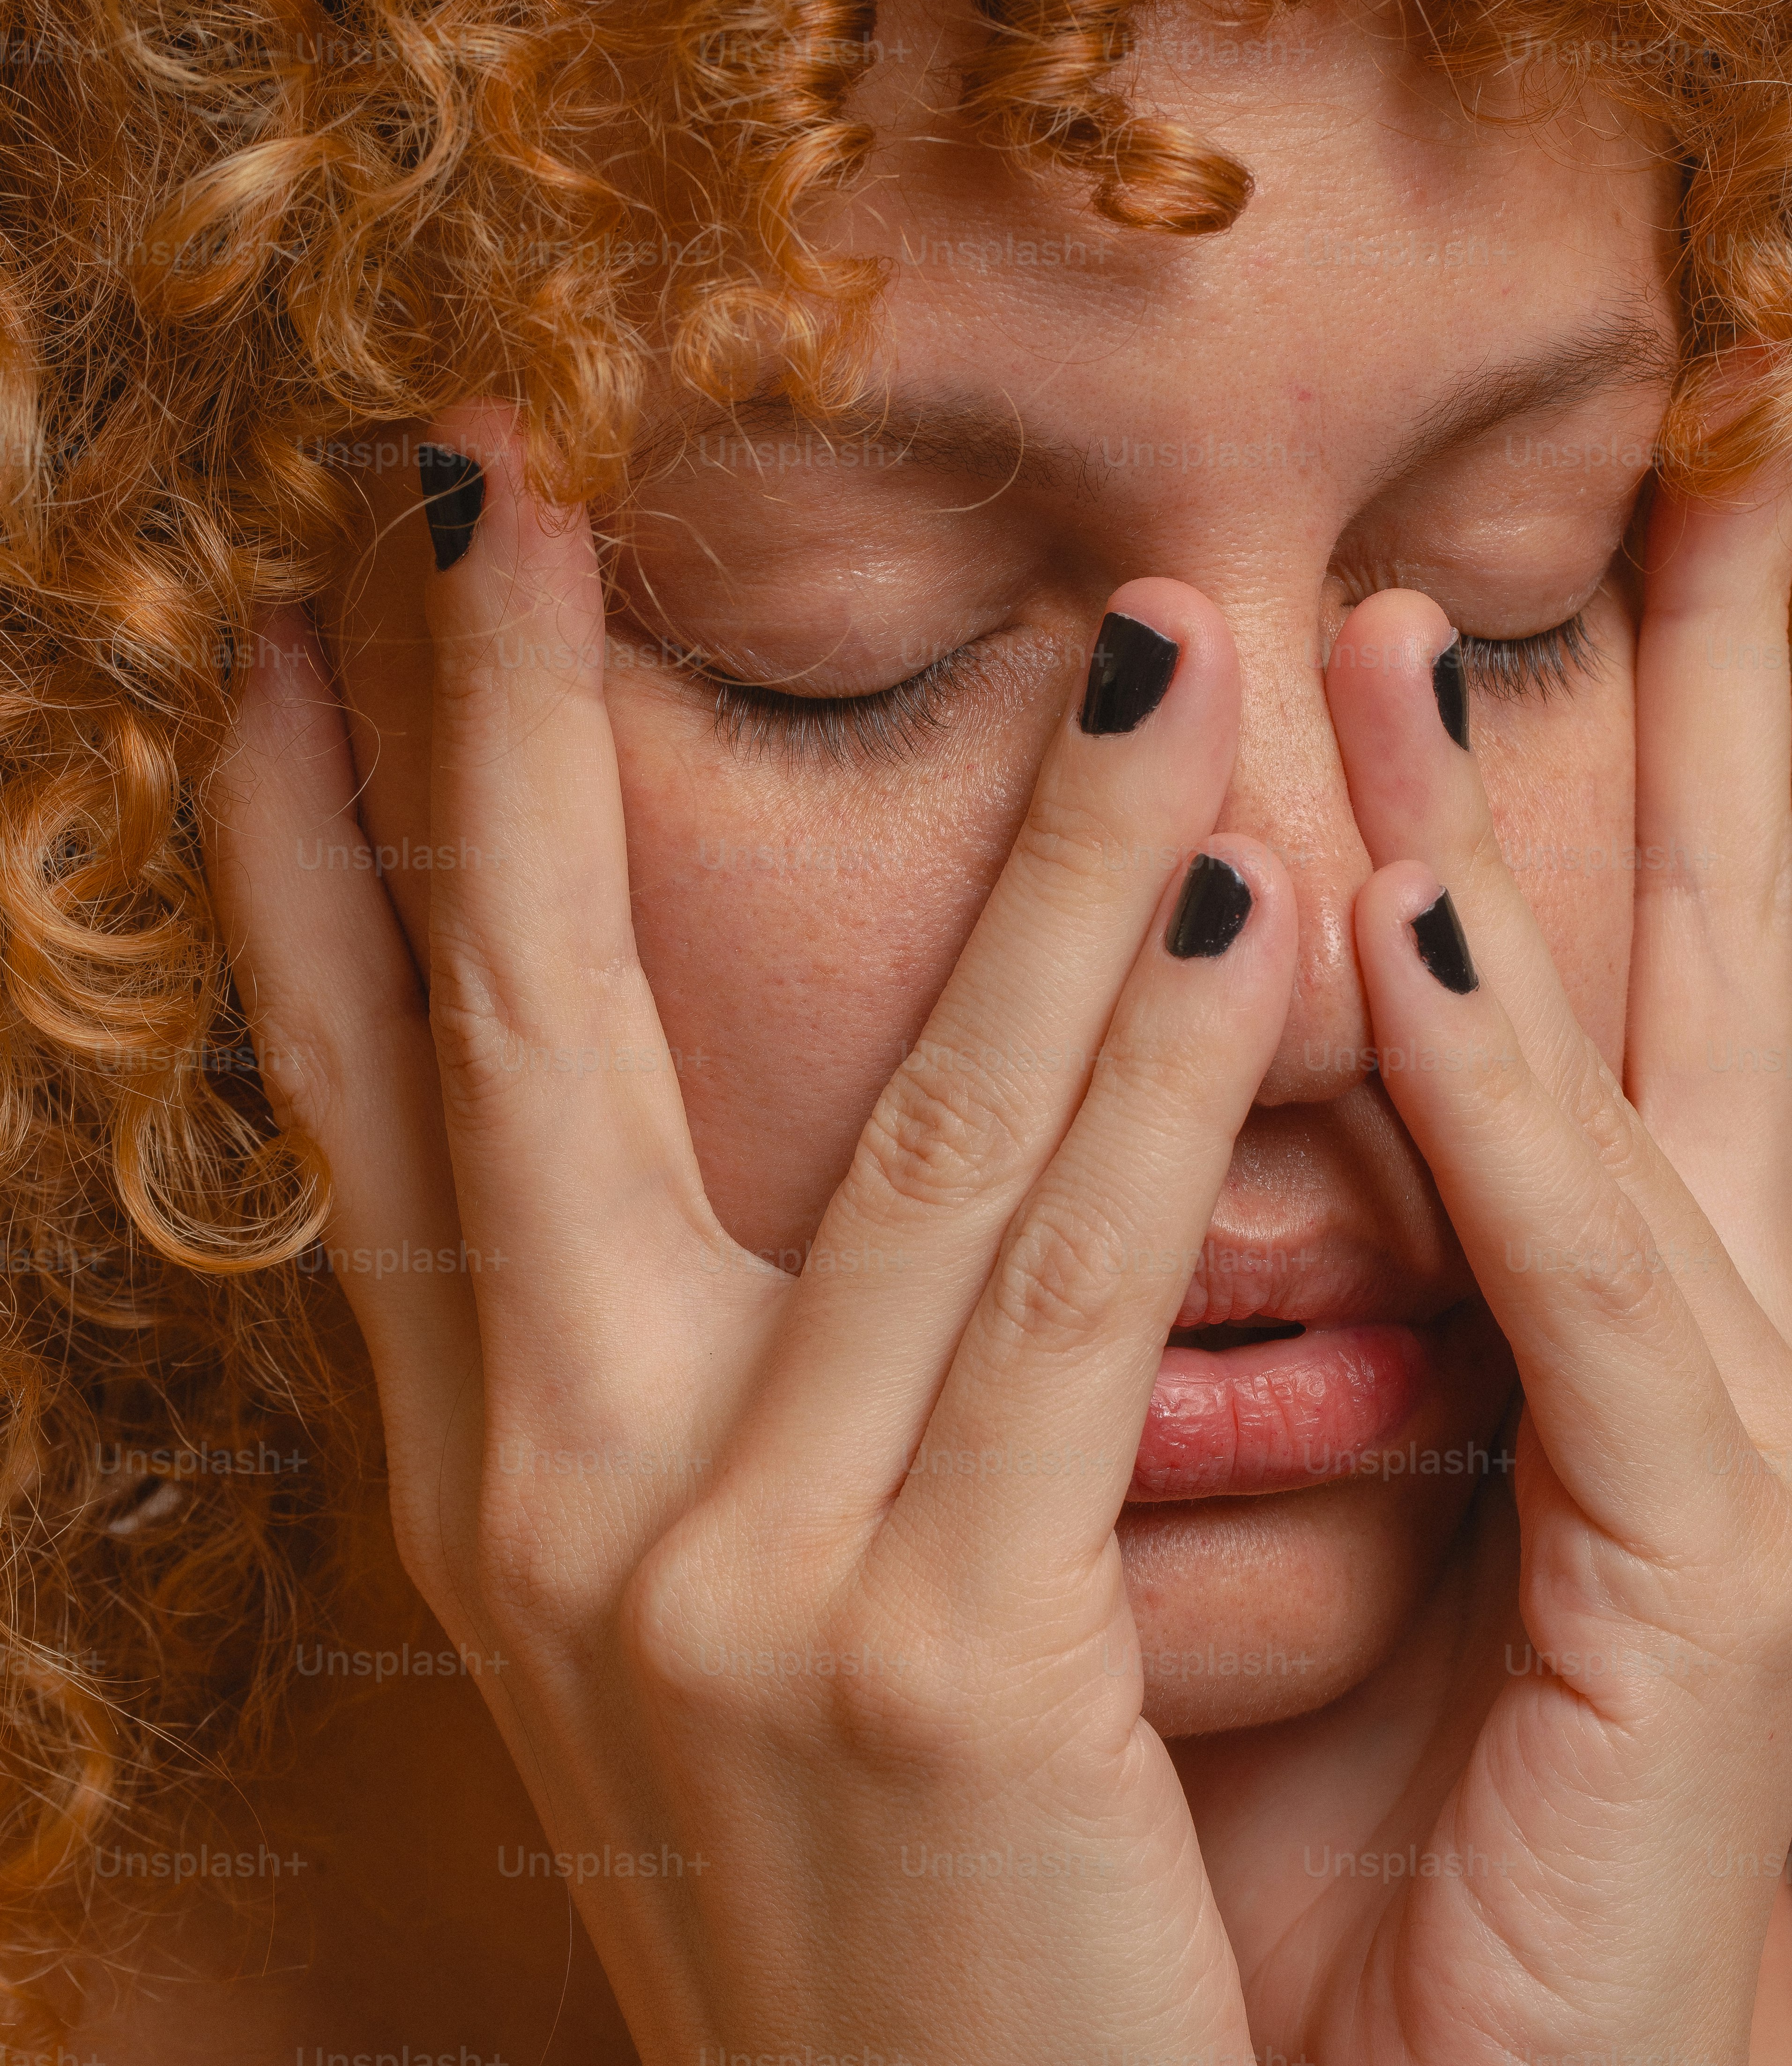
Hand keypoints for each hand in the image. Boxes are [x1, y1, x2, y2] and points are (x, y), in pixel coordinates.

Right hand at [204, 406, 1302, 2064]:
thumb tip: (681, 1161)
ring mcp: (716, 1583)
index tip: (269, 647)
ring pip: (906, 1120)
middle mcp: (552, 1502)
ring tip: (1138, 614)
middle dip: (497, 733)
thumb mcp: (695, 1621)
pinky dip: (1172, 1062)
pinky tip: (1251, 875)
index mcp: (495, 1486)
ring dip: (1031, 837)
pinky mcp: (921, 1664)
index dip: (303, 863)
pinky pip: (1075, 1286)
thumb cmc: (855, 1903)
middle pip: (523, 1034)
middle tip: (489, 471)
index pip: (365, 1106)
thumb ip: (679, 1384)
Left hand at [1217, 466, 1791, 2062]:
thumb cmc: (1265, 1843)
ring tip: (1407, 611)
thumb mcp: (1191, 1524)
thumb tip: (986, 1128)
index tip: (1433, 579)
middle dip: (1716, 710)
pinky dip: (1509, 1115)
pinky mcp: (1711, 1597)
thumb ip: (1141, 1315)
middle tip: (1718, 462)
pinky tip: (1415, 931)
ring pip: (1639, 1075)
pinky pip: (1599, 1311)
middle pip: (1696, 960)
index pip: (1554, 987)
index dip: (1532, 775)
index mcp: (1549, 1331)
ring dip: (1526, 829)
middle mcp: (1660, 1349)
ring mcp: (1715, 1464)